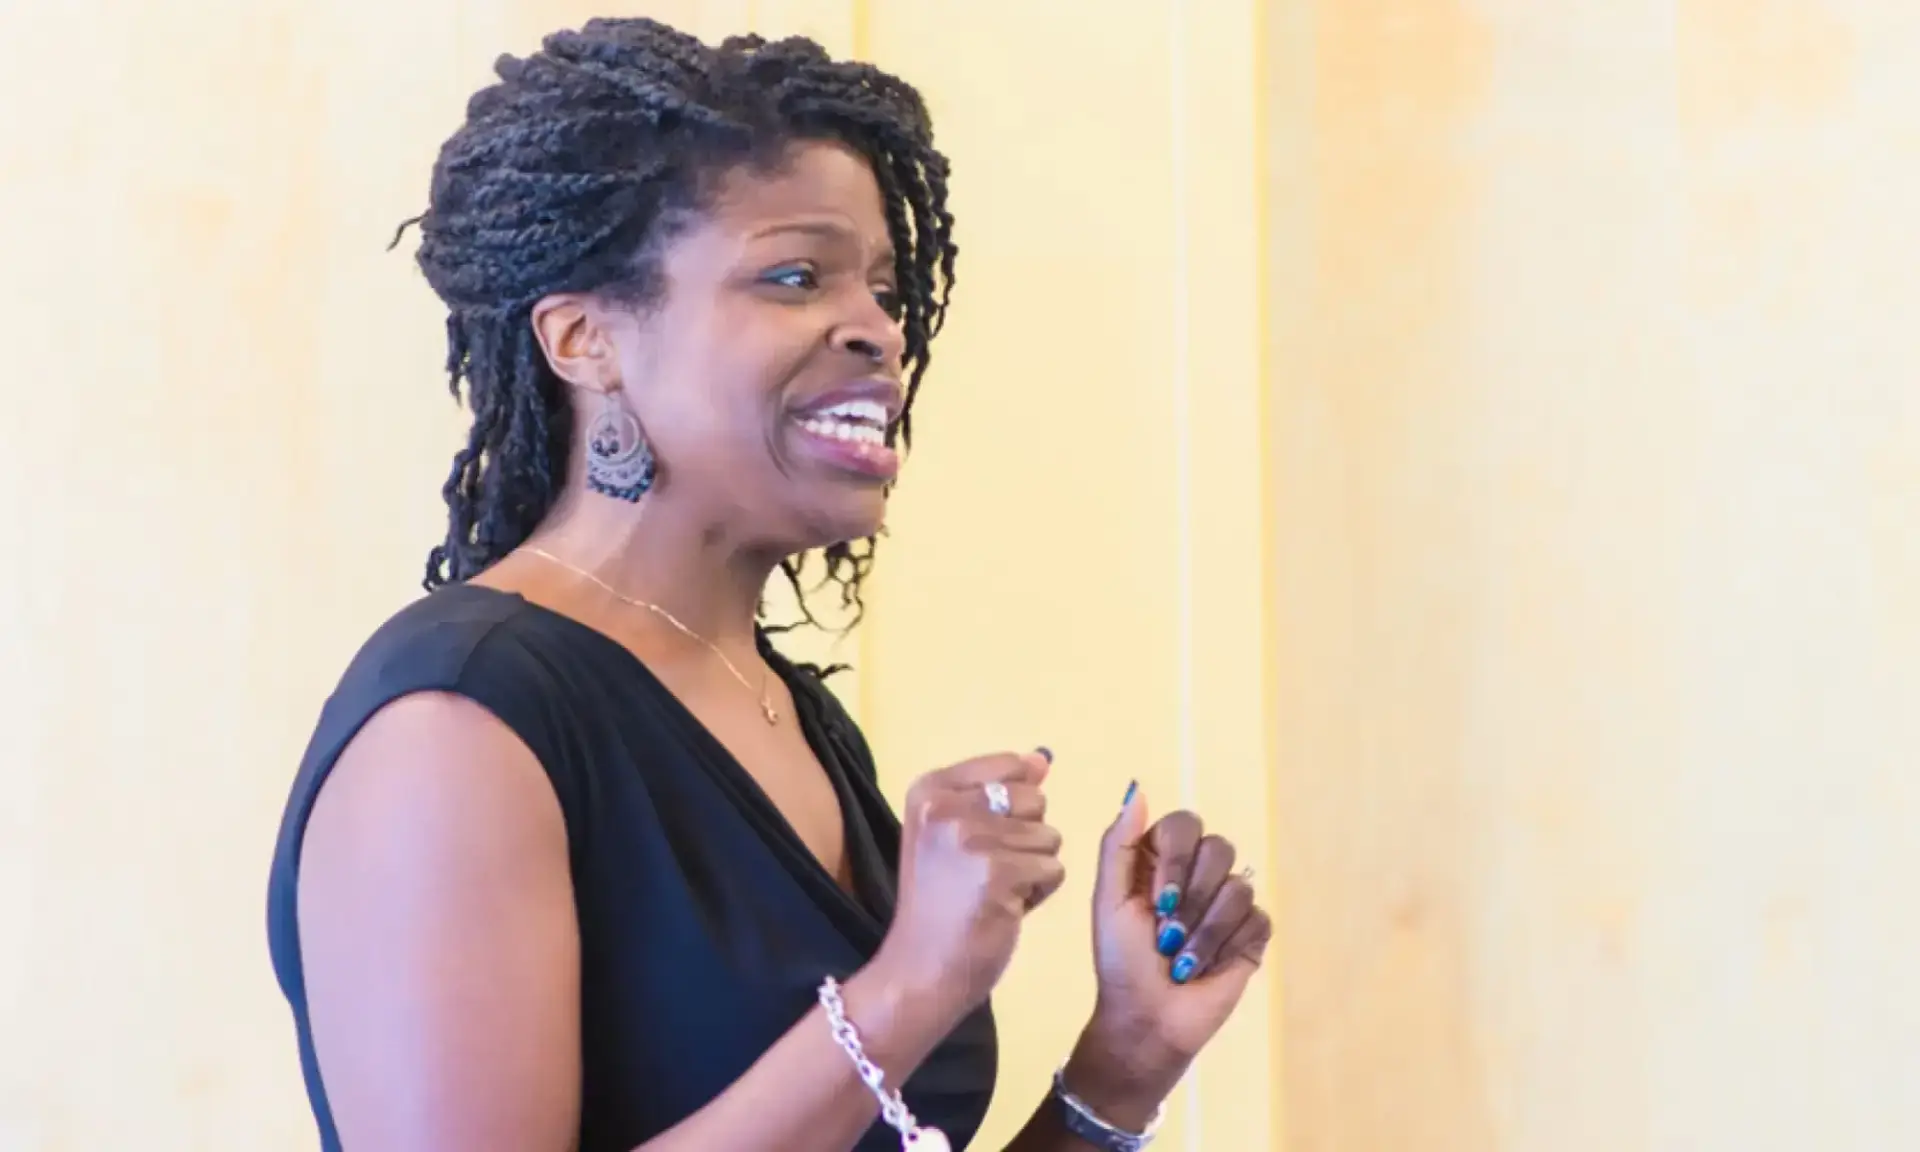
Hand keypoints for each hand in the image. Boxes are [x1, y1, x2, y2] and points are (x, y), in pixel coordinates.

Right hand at [867, 750, 1065, 1028]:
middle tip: (986, 874)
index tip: (977, 844)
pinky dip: (1039, 894)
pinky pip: (1054, 868)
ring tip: (994, 892)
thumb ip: (997, 792)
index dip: (1012, 810)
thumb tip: (1042, 759)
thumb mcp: (953, 834)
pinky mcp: (998, 872)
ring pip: (1049, 836)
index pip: (1010, 766)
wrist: (920, 970)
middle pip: (1035, 800)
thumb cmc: (938, 903)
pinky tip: (1004, 909)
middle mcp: (945, 805)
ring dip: (1033, 869)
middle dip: (1025, 839)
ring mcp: (971, 838)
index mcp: (929, 789)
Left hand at [1062, 784, 1271, 1122]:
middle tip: (1167, 935)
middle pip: (1219, 848)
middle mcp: (1197, 874)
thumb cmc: (1121, 961)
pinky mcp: (1252, 933)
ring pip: (1238, 887)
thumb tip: (1137, 789)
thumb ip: (1118, 844)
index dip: (1175, 860)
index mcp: (1161, 859)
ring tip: (1181, 960)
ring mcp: (1227, 903)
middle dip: (1190, 899)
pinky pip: (1257, 918)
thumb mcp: (1108, 901)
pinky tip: (1207, 967)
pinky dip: (1226, 947)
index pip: (1185, 824)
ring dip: (1204, 932)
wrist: (1146, 1019)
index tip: (1155, 901)